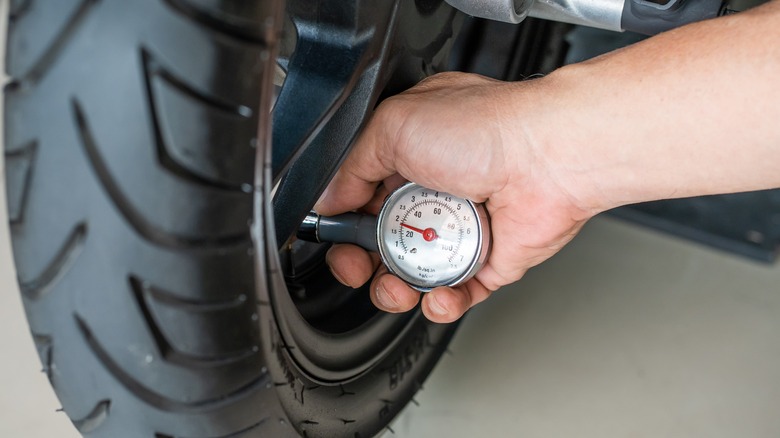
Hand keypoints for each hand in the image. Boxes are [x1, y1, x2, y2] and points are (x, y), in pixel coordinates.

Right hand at [315, 72, 594, 322]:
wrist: (549, 157)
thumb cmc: (484, 130)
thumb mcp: (393, 126)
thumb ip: (351, 166)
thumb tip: (328, 198)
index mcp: (408, 155)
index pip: (360, 197)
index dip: (343, 223)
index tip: (335, 238)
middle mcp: (433, 192)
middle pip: (380, 243)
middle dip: (361, 265)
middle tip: (358, 269)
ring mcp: (460, 229)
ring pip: (412, 275)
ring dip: (395, 290)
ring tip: (397, 289)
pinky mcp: (488, 261)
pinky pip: (455, 293)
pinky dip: (442, 303)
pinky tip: (437, 296)